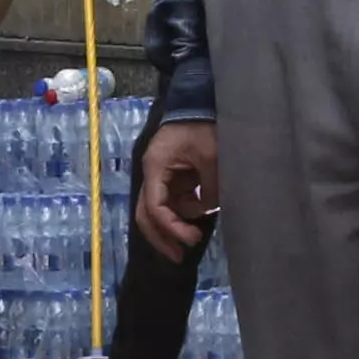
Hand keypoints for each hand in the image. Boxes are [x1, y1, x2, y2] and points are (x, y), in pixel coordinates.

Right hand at [134, 120, 217, 261]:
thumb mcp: (212, 158)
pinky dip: (183, 212)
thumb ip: (209, 189)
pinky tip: (198, 215)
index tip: (193, 239)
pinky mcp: (170, 176)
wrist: (200, 102)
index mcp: (155, 167)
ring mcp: (159, 175)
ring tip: (196, 233)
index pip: (155, 208)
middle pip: (146, 215)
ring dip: (175, 224)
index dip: (171, 228)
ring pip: (158, 211)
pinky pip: (172, 201)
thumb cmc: (203, 126)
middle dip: (162, 238)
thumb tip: (207, 211)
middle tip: (180, 257)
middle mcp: (151, 174)